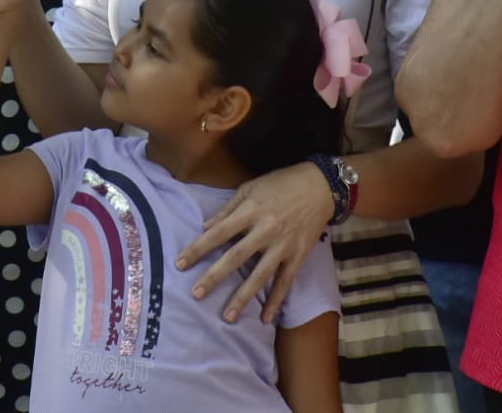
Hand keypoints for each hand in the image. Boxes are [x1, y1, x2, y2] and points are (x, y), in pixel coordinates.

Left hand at [175, 161, 333, 323]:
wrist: (321, 186)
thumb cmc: (281, 183)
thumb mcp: (251, 187)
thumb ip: (228, 209)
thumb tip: (205, 227)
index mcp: (251, 210)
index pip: (219, 233)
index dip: (198, 249)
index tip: (179, 264)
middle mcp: (265, 230)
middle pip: (236, 257)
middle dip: (215, 277)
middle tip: (196, 294)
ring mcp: (283, 245)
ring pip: (260, 275)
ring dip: (243, 297)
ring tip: (228, 317)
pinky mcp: (299, 255)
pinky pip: (286, 282)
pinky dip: (276, 300)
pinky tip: (265, 318)